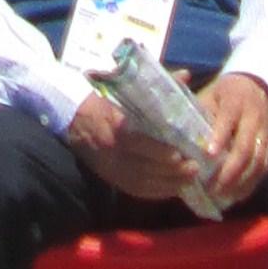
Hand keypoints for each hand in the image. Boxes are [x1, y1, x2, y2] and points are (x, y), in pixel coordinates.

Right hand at [66, 91, 197, 205]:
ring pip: (141, 182)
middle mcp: (111, 150)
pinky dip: (155, 192)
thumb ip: (157, 85)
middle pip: (142, 166)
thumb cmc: (104, 100)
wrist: (73, 119)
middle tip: (194, 168)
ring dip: (166, 184)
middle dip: (170, 171)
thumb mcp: (126, 90)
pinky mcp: (111, 178)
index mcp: (113, 125)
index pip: (136, 143)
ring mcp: (110, 167)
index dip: (158, 152)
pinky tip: (172, 189)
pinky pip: (135, 190)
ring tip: (189, 180)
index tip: (179, 154)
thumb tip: (185, 76)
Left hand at [197, 70, 267, 210]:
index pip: (228, 119)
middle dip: (229, 170)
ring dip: (241, 182)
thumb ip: (199, 114)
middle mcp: (254, 117)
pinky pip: (264, 168)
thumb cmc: (225, 93)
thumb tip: (180, 140)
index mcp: (236, 100)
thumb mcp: (210, 95)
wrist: (257, 85)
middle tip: (212, 187)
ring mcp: (265, 132)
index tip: (207, 155)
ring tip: (223, 196)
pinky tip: (236, 195)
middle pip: (245, 147)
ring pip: (258, 161)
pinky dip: (251, 184)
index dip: (219, 137)